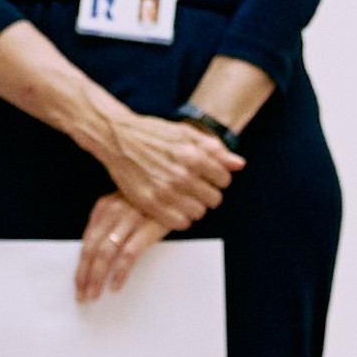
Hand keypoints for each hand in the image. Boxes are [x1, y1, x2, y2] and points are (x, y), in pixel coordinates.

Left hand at [76, 194, 167, 301]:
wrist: (181, 186)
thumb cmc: (153, 200)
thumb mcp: (126, 205)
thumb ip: (109, 222)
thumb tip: (94, 251)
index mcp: (104, 207)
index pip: (86, 242)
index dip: (80, 266)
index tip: (78, 285)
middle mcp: (113, 211)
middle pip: (91, 249)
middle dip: (84, 276)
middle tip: (82, 297)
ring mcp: (130, 218)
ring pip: (105, 254)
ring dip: (97, 278)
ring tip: (94, 295)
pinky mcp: (148, 227)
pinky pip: (129, 254)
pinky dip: (120, 272)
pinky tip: (116, 285)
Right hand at [94, 103, 242, 226]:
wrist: (118, 138)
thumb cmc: (153, 134)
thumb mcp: (187, 134)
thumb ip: (215, 149)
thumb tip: (238, 164)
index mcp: (194, 156)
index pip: (224, 180)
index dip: (218, 178)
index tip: (208, 176)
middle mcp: (182, 175)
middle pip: (214, 199)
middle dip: (208, 193)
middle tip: (196, 187)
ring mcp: (166, 191)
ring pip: (199, 213)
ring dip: (194, 207)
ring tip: (184, 197)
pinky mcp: (150, 203)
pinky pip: (179, 223)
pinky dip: (180, 218)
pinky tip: (174, 206)